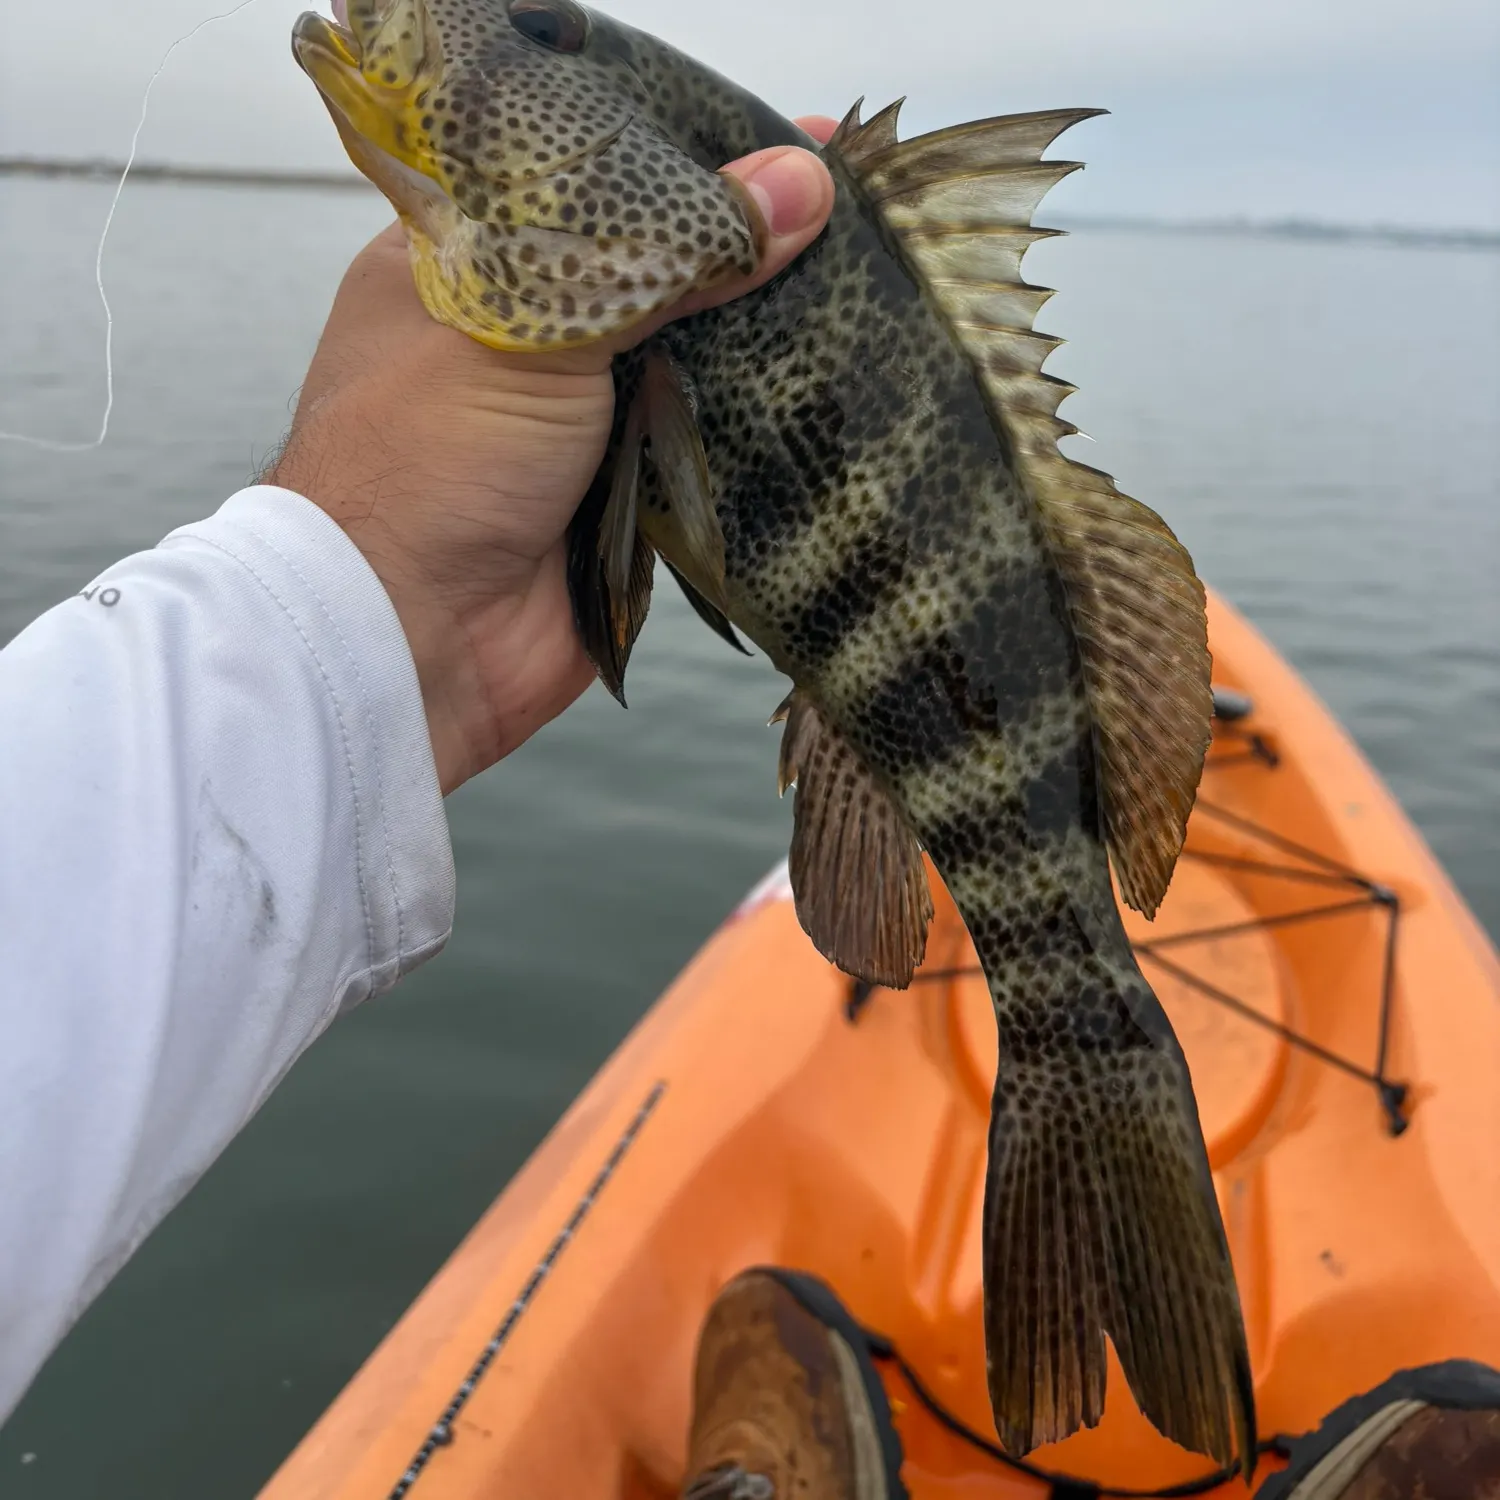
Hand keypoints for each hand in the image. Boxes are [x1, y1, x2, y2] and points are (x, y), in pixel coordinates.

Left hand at [267, 118, 839, 794]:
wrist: (413, 638)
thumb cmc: (430, 459)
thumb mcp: (546, 323)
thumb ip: (672, 254)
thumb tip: (801, 182)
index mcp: (469, 257)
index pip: (589, 176)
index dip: (682, 152)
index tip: (784, 135)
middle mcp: (523, 332)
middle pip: (651, 266)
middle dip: (739, 245)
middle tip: (845, 205)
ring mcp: (575, 419)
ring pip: (687, 357)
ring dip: (757, 335)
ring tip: (860, 280)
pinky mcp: (623, 495)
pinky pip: (703, 443)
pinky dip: (753, 421)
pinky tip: (827, 380)